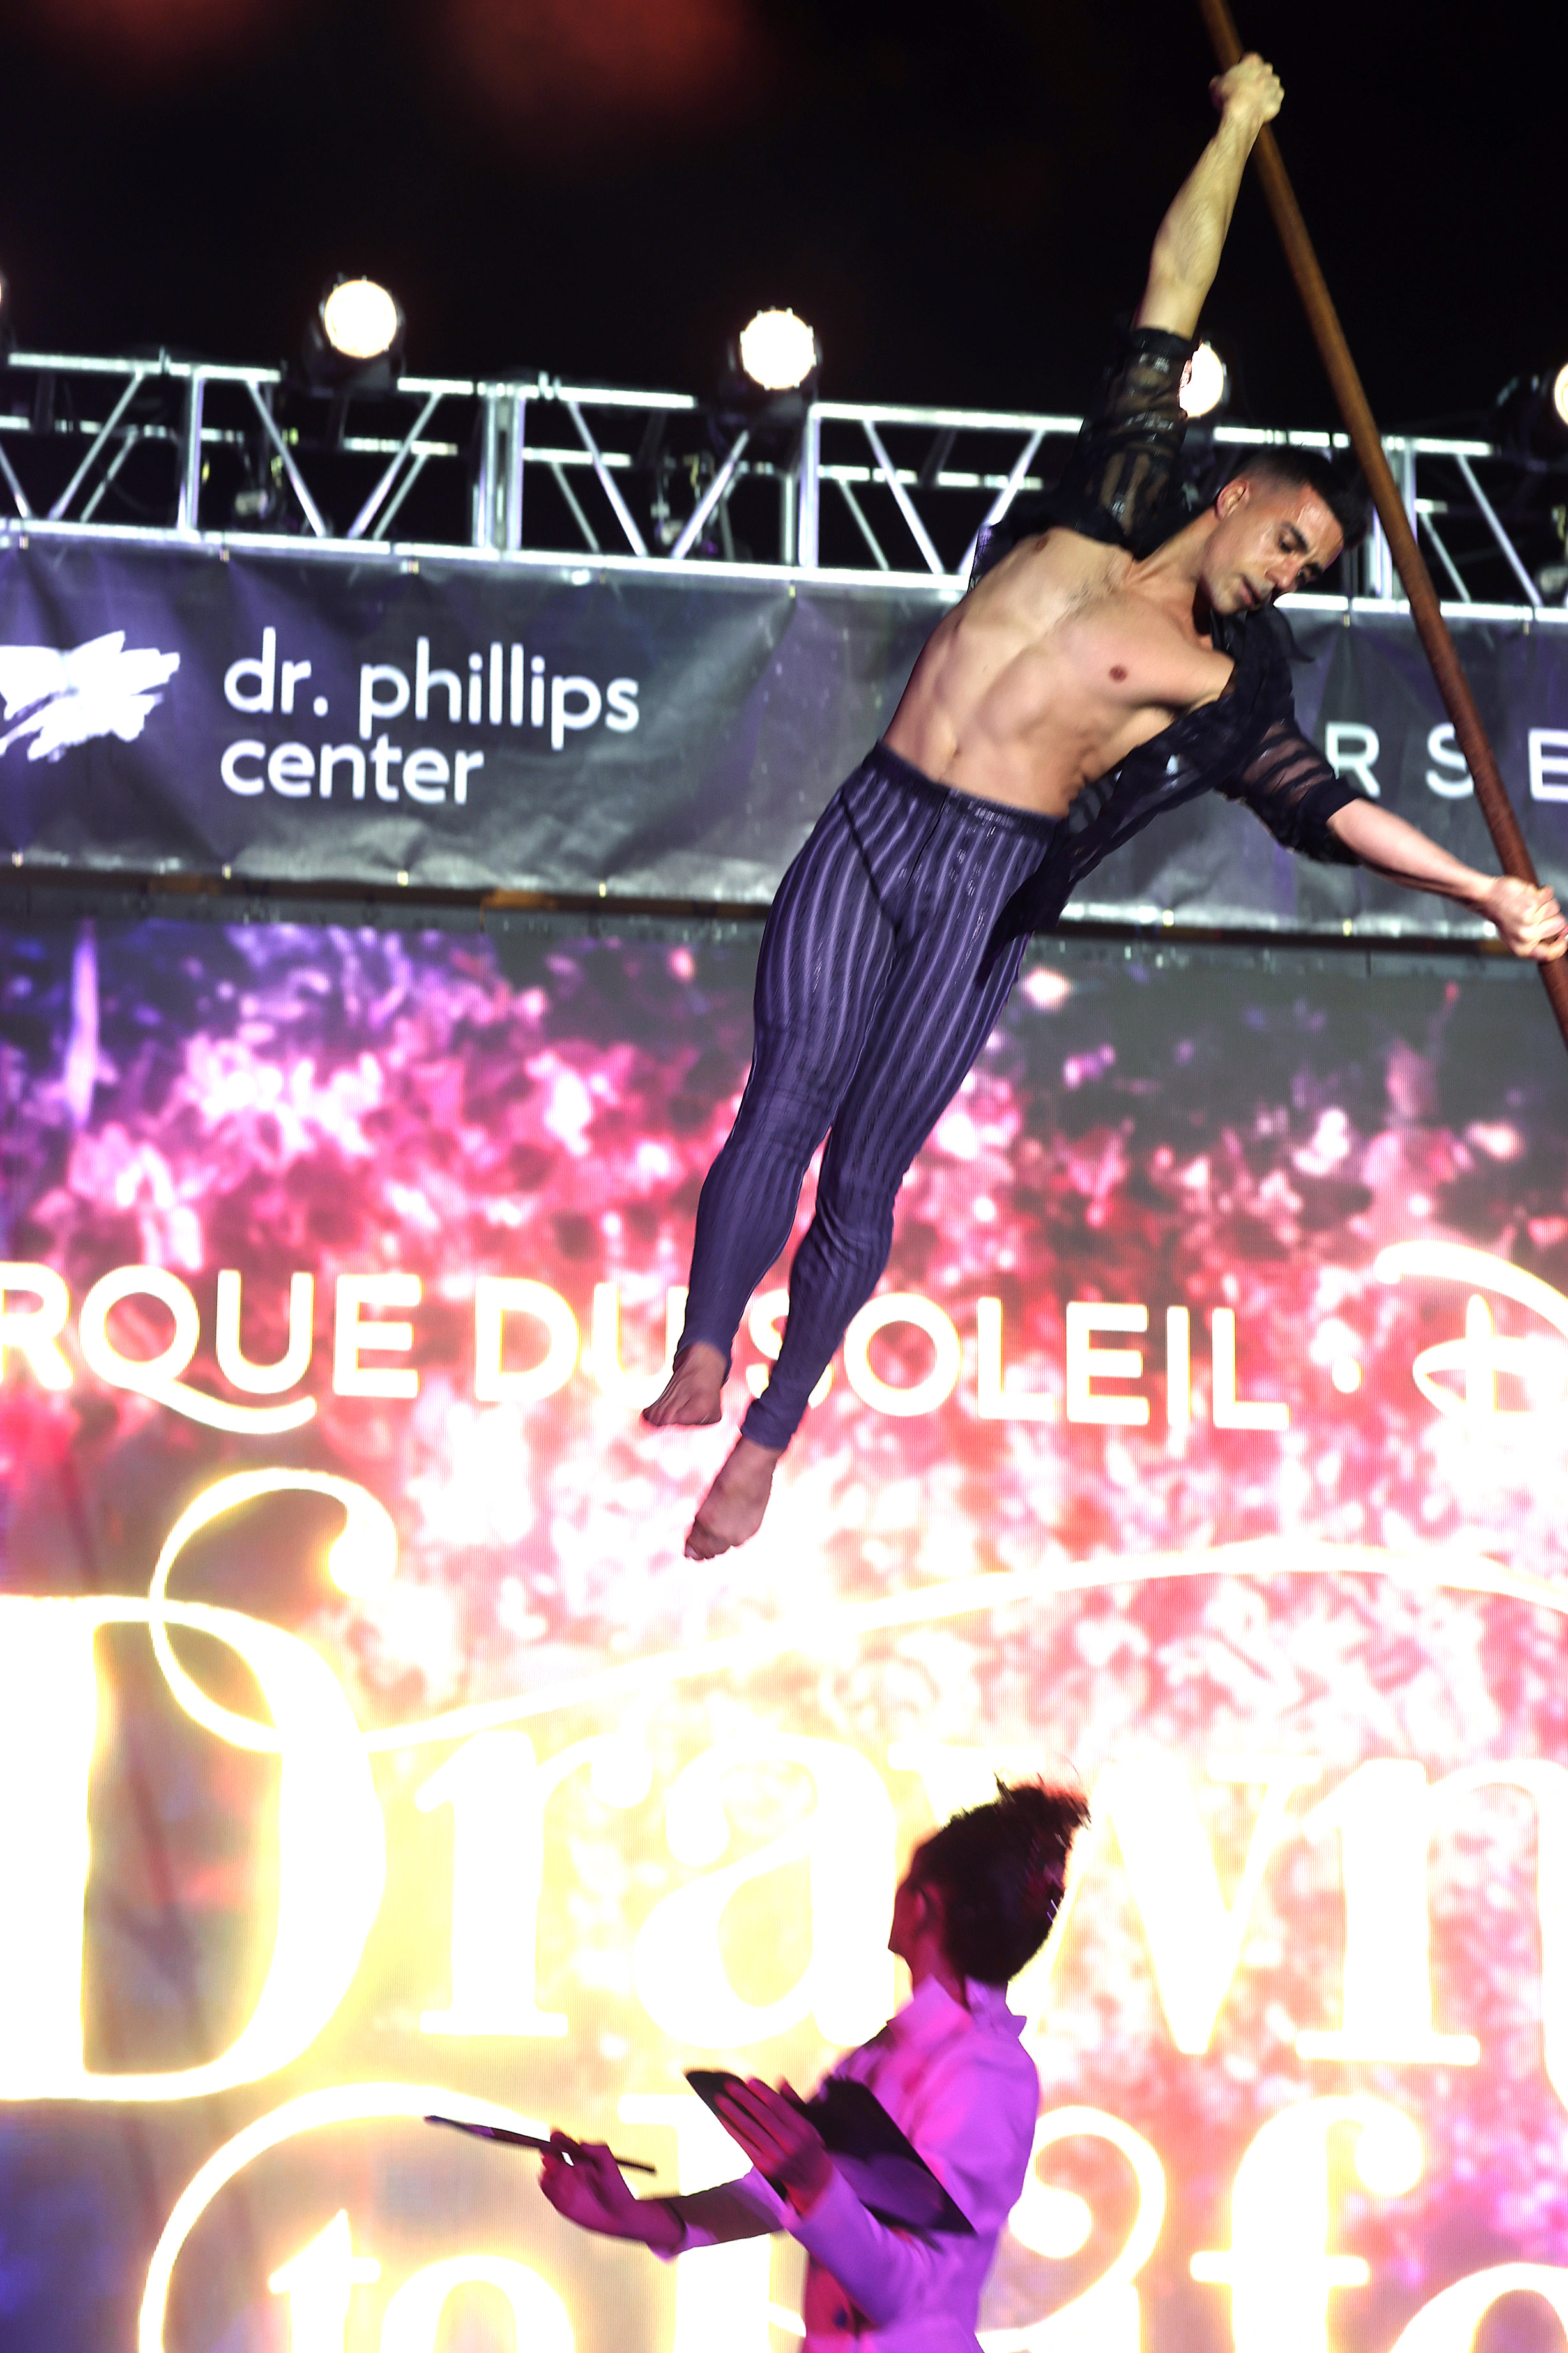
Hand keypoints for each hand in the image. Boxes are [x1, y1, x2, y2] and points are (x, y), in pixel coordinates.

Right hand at [538, 2134, 657, 2241]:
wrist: (619, 2213)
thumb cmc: (615, 2186)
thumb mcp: (608, 2162)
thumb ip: (596, 2148)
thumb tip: (580, 2144)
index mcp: (580, 2159)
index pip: (565, 2146)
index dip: (558, 2139)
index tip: (554, 2134)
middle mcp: (570, 2171)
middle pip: (553, 2159)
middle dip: (550, 2156)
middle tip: (550, 2156)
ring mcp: (565, 2187)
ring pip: (548, 2175)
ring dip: (548, 2172)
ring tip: (555, 2170)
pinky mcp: (561, 2203)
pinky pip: (549, 2192)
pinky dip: (547, 2186)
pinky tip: (551, 2182)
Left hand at [714, 2079, 834, 2214]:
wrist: (811, 2180)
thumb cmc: (807, 2146)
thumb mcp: (808, 2123)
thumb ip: (794, 2102)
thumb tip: (780, 2080)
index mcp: (803, 2128)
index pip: (778, 2105)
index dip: (762, 2091)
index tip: (747, 2079)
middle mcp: (790, 2143)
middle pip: (763, 2115)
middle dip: (744, 2098)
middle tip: (729, 2085)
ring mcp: (777, 2156)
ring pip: (751, 2129)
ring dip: (733, 2112)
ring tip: (720, 2100)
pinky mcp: (765, 2167)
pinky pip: (745, 2145)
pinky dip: (733, 2131)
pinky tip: (723, 2119)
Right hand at [1211, 53, 1281, 127]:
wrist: (1241, 113)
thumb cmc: (1228, 96)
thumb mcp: (1215, 85)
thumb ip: (1220, 80)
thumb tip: (1218, 82)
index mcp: (1252, 61)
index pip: (1251, 58)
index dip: (1245, 66)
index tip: (1240, 75)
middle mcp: (1266, 70)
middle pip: (1264, 71)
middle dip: (1258, 79)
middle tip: (1247, 90)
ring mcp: (1273, 86)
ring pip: (1272, 86)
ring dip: (1265, 92)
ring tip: (1253, 103)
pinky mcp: (1276, 101)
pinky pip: (1274, 102)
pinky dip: (1268, 106)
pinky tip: (1258, 111)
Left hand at [1483, 876, 1567, 960]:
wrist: (1487, 899)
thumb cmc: (1503, 917)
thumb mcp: (1515, 937)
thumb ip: (1539, 939)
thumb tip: (1564, 933)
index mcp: (1522, 949)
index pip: (1550, 953)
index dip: (1561, 945)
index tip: (1563, 936)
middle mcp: (1526, 937)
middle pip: (1560, 925)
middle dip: (1553, 916)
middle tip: (1538, 913)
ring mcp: (1529, 920)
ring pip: (1555, 908)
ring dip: (1546, 902)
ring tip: (1530, 904)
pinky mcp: (1531, 904)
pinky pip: (1549, 895)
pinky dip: (1543, 892)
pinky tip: (1530, 895)